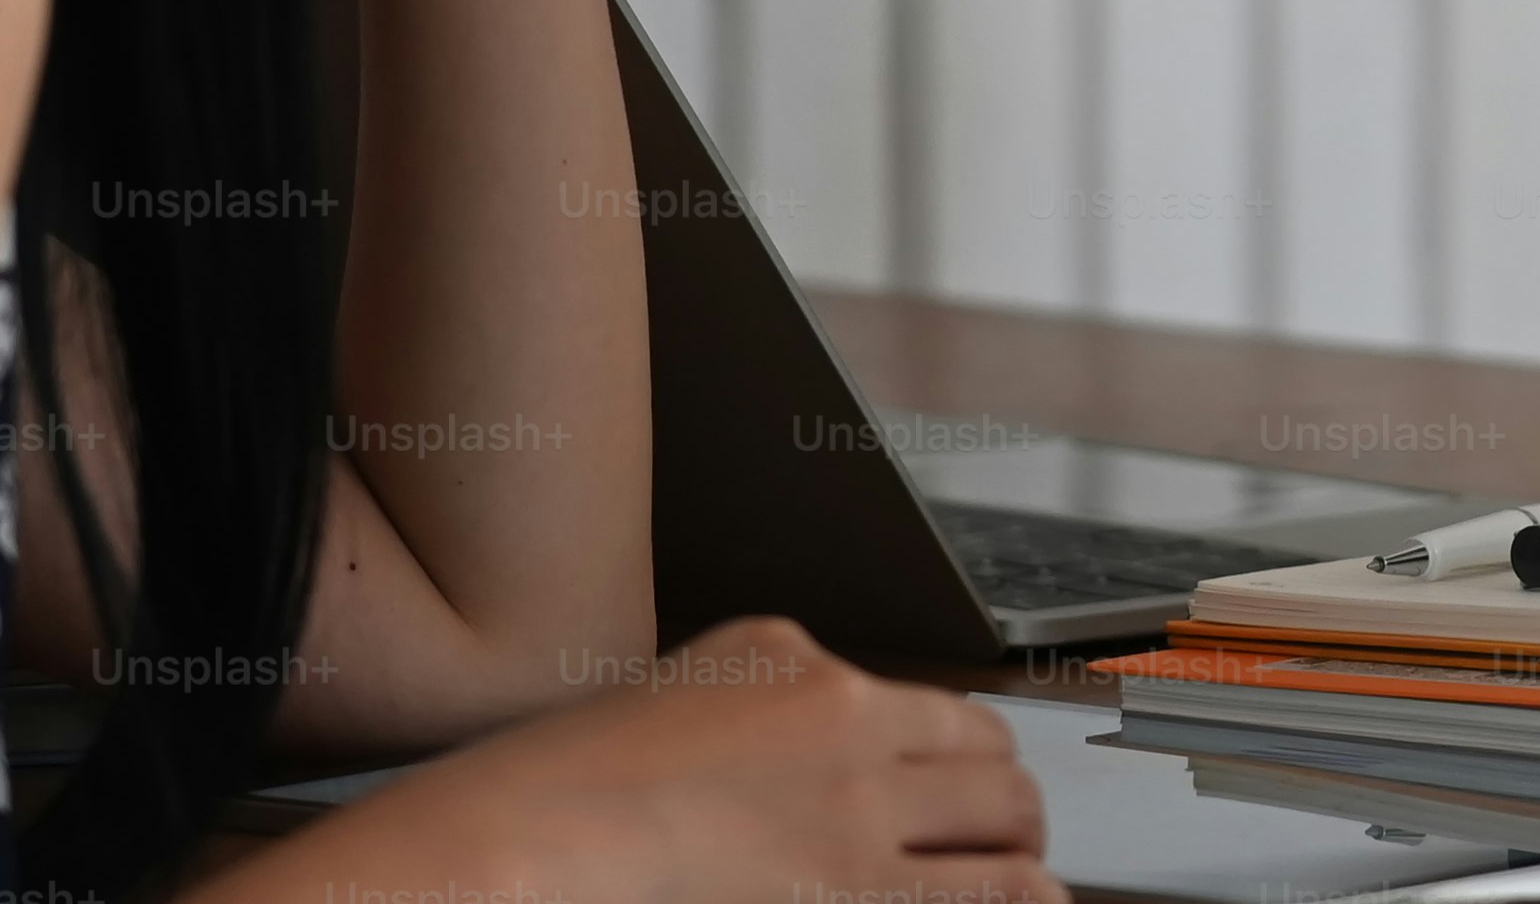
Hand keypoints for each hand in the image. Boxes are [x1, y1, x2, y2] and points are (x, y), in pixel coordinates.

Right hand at [229, 618, 1053, 903]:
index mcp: (785, 660)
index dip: (957, 756)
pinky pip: (997, 895)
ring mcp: (859, 809)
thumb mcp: (658, 708)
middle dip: (1005, 802)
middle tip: (1003, 838)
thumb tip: (792, 763)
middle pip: (991, 755)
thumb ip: (745, 716)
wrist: (517, 848)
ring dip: (1021, 856)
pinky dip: (1022, 902)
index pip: (921, 700)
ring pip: (1011, 824)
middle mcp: (842, 717)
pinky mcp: (859, 889)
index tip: (964, 786)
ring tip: (1019, 882)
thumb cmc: (551, 804)